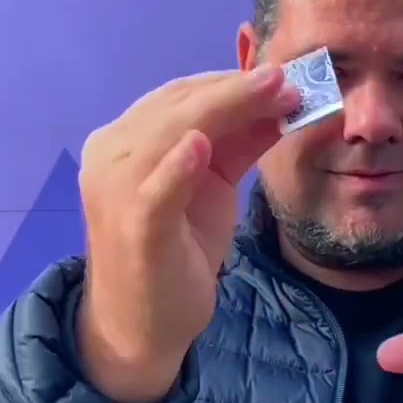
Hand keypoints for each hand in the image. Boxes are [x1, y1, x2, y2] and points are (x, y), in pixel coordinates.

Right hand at [79, 67, 297, 402]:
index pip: (180, 97)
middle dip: (238, 90)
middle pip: (179, 107)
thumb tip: (279, 103)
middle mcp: (112, 156)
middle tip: (290, 79)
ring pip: (172, 132)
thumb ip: (237, 145)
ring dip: (226, 109)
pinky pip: (154, 190)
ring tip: (273, 93)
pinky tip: (200, 147)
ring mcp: (117, 190)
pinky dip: (177, 166)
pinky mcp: (134, 227)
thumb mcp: (212, 189)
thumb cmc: (175, 254)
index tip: (282, 74)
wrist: (141, 327)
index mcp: (125, 142)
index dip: (232, 83)